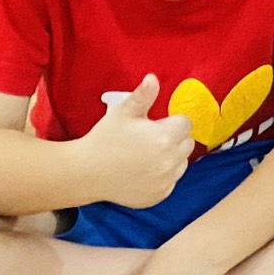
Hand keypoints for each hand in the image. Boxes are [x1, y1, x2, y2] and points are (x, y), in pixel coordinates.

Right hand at [78, 74, 195, 207]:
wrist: (86, 172)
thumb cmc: (104, 138)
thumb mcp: (123, 112)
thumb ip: (143, 95)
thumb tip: (154, 77)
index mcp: (165, 137)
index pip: (185, 123)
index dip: (172, 121)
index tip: (156, 124)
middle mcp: (170, 161)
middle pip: (187, 143)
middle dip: (174, 138)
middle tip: (151, 139)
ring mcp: (165, 181)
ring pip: (182, 163)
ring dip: (172, 157)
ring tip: (148, 155)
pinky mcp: (158, 196)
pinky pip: (171, 182)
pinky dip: (163, 177)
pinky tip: (144, 172)